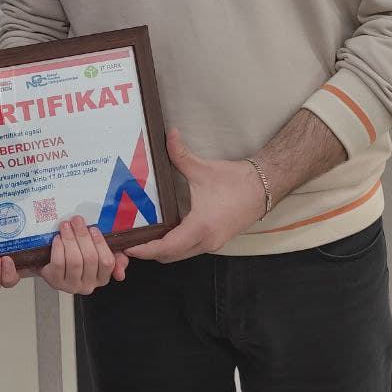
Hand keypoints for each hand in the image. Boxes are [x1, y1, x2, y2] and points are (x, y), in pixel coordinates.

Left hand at [39, 215, 127, 293]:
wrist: (53, 264)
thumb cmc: (78, 256)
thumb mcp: (99, 254)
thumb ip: (115, 257)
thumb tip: (120, 273)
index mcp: (102, 278)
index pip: (107, 262)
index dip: (100, 243)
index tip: (93, 228)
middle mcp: (88, 285)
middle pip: (90, 258)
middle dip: (83, 236)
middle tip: (77, 221)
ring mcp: (72, 285)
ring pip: (74, 260)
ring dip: (70, 239)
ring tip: (66, 226)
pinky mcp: (56, 282)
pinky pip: (59, 264)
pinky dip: (58, 248)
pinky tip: (58, 239)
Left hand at [126, 129, 264, 263]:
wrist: (263, 189)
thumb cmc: (235, 181)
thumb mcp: (203, 168)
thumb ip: (180, 153)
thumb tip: (168, 134)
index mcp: (201, 227)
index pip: (167, 247)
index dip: (145, 250)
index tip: (128, 247)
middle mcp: (206, 242)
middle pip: (169, 257)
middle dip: (148, 252)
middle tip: (129, 240)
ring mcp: (212, 245)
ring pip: (179, 256)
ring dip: (161, 250)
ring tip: (142, 236)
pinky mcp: (215, 242)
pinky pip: (188, 250)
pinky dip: (174, 246)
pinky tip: (163, 231)